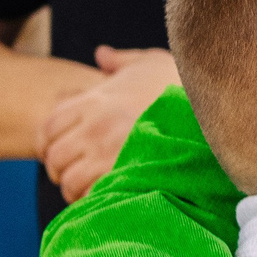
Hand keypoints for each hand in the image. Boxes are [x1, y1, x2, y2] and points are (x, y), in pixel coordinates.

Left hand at [36, 46, 180, 202]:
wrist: (209, 109)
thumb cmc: (181, 85)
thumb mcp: (150, 63)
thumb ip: (121, 61)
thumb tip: (102, 55)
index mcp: (95, 100)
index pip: (48, 127)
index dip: (48, 144)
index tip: (60, 153)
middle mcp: (95, 126)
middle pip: (54, 157)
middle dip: (60, 170)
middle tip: (76, 175)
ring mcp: (108, 152)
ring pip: (70, 181)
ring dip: (77, 190)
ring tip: (92, 190)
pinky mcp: (125, 175)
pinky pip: (93, 197)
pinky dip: (96, 202)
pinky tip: (111, 197)